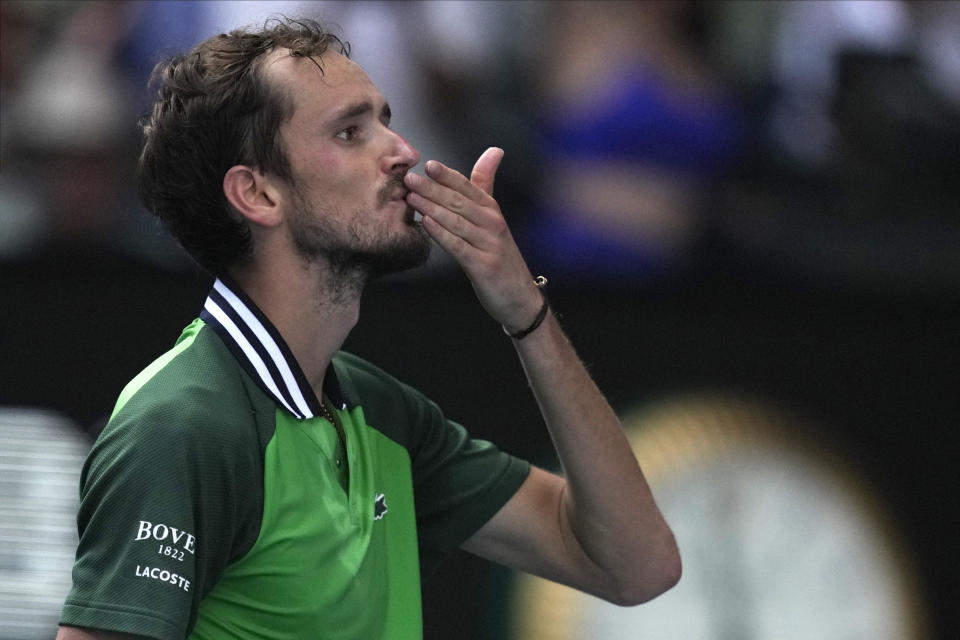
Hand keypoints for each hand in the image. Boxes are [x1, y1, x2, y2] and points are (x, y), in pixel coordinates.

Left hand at [404, 148, 541, 331]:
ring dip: (432, 207)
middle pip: (459, 202)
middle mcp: (493, 224)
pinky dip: (442, 234)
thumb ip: (486, 186)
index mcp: (492, 210)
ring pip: (457, 221)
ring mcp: (489, 244)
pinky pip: (459, 246)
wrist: (520, 297)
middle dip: (433, 189)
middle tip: (409, 178)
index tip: (427, 164)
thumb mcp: (494, 218)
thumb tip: (494, 150)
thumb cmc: (500, 255)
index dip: (447, 175)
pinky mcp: (483, 265)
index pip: (468, 187)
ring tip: (411, 197)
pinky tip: (426, 223)